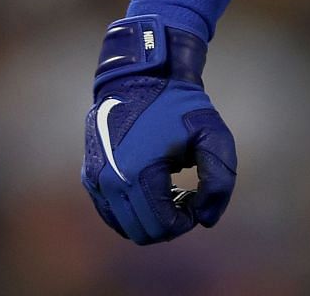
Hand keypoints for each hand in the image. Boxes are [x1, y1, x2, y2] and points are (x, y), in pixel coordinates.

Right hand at [82, 16, 236, 243]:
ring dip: (152, 217)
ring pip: (125, 227)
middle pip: (143, 233)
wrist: (140, 76)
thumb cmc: (179, 104)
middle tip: (189, 195)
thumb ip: (220, 178)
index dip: (188, 219)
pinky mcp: (89, 177)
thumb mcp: (212, 134)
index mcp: (136, 174)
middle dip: (171, 221)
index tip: (199, 195)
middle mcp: (108, 183)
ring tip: (173, 189)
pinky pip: (112, 213)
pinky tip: (156, 184)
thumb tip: (207, 219)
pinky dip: (135, 209)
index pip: (163, 226)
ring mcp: (94, 181)